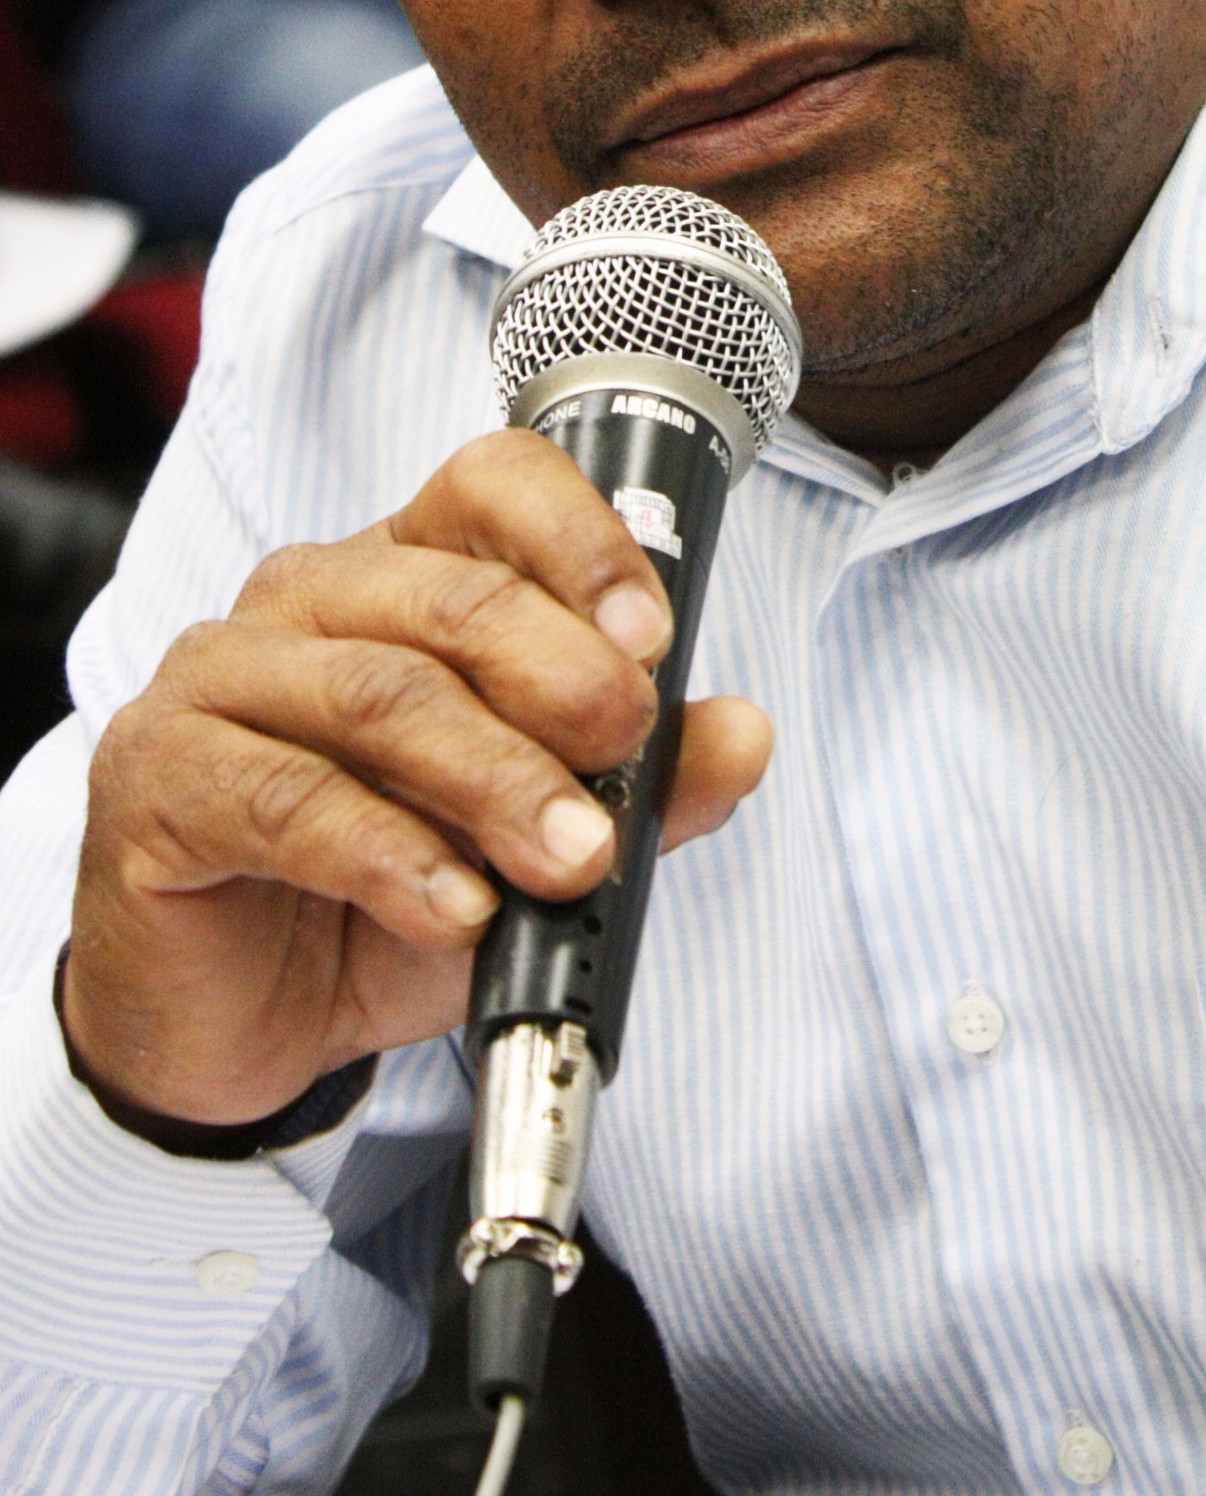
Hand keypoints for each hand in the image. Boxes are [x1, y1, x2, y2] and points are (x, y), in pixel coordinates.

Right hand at [61, 432, 772, 1128]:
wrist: (242, 1025)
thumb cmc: (384, 902)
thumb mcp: (535, 848)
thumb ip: (642, 790)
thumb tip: (743, 735)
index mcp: (402, 572)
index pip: (491, 485)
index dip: (580, 542)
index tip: (656, 637)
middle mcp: (306, 599)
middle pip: (449, 596)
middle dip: (560, 678)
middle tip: (627, 753)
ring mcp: (216, 678)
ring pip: (377, 695)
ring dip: (495, 780)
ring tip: (571, 860)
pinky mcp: (157, 777)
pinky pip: (286, 799)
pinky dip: (391, 858)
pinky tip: (458, 911)